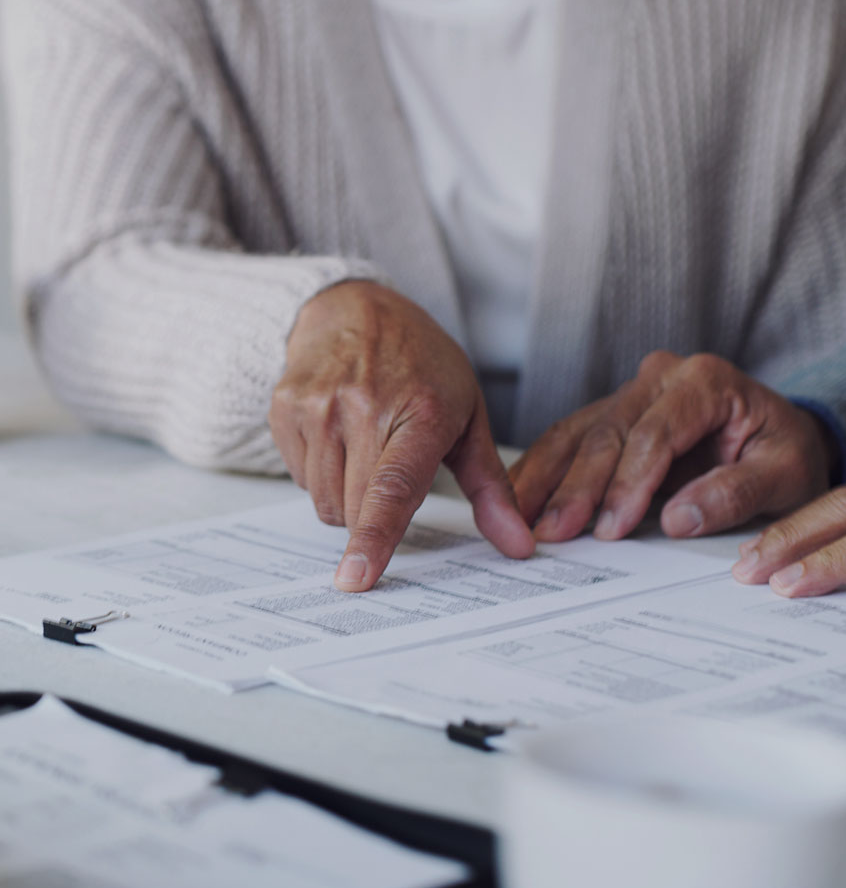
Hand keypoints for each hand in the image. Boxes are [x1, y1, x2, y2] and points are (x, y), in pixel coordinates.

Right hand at [269, 281, 532, 590]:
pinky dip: (319, 473)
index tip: (357, 578)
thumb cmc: (422, 367)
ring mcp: (318, 405)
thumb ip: (492, 488)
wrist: (358, 309)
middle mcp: (363, 407)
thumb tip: (518, 546)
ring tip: (365, 448)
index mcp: (420, 412)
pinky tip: (337, 435)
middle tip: (391, 466)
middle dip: (374, 513)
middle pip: (354, 508)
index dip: (374, 536)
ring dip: (345, 496)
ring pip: (323, 501)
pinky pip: (298, 478)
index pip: (392, 487)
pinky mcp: (285, 407)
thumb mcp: (469, 417)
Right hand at [509, 351, 835, 542]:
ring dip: (547, 478)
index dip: (629, 483)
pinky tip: (520, 497)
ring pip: (578, 432)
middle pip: (608, 432)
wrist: (781, 435)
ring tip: (519, 518)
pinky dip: (544, 470)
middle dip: (578, 487)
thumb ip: (736, 492)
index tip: (612, 528)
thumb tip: (678, 519)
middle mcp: (661, 377)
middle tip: (552, 532)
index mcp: (705, 381)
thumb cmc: (785, 452)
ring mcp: (633, 392)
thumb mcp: (785, 474)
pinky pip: (570, 438)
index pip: (655, 434)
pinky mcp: (614, 413)